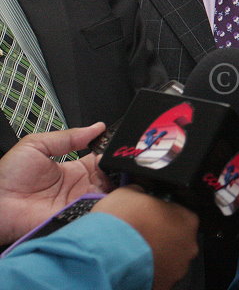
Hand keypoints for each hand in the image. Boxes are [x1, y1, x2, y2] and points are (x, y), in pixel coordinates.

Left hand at [0, 122, 112, 242]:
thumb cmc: (8, 176)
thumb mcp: (37, 145)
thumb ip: (68, 136)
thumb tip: (97, 127)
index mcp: (75, 169)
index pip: (103, 160)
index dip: (112, 152)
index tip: (119, 145)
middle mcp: (82, 187)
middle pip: (112, 176)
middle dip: (119, 167)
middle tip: (122, 159)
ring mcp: (82, 203)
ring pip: (112, 192)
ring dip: (118, 183)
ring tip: (118, 172)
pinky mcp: (79, 217)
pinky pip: (101, 209)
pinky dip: (109, 200)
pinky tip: (109, 188)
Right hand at [92, 186, 198, 289]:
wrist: (102, 256)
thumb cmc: (119, 224)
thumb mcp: (129, 192)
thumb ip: (142, 192)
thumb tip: (140, 193)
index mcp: (187, 219)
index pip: (180, 213)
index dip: (163, 214)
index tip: (150, 216)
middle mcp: (188, 245)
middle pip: (178, 238)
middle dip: (162, 236)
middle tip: (141, 235)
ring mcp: (177, 268)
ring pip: (170, 259)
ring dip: (156, 256)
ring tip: (134, 252)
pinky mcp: (164, 286)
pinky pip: (158, 276)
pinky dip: (148, 273)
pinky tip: (133, 266)